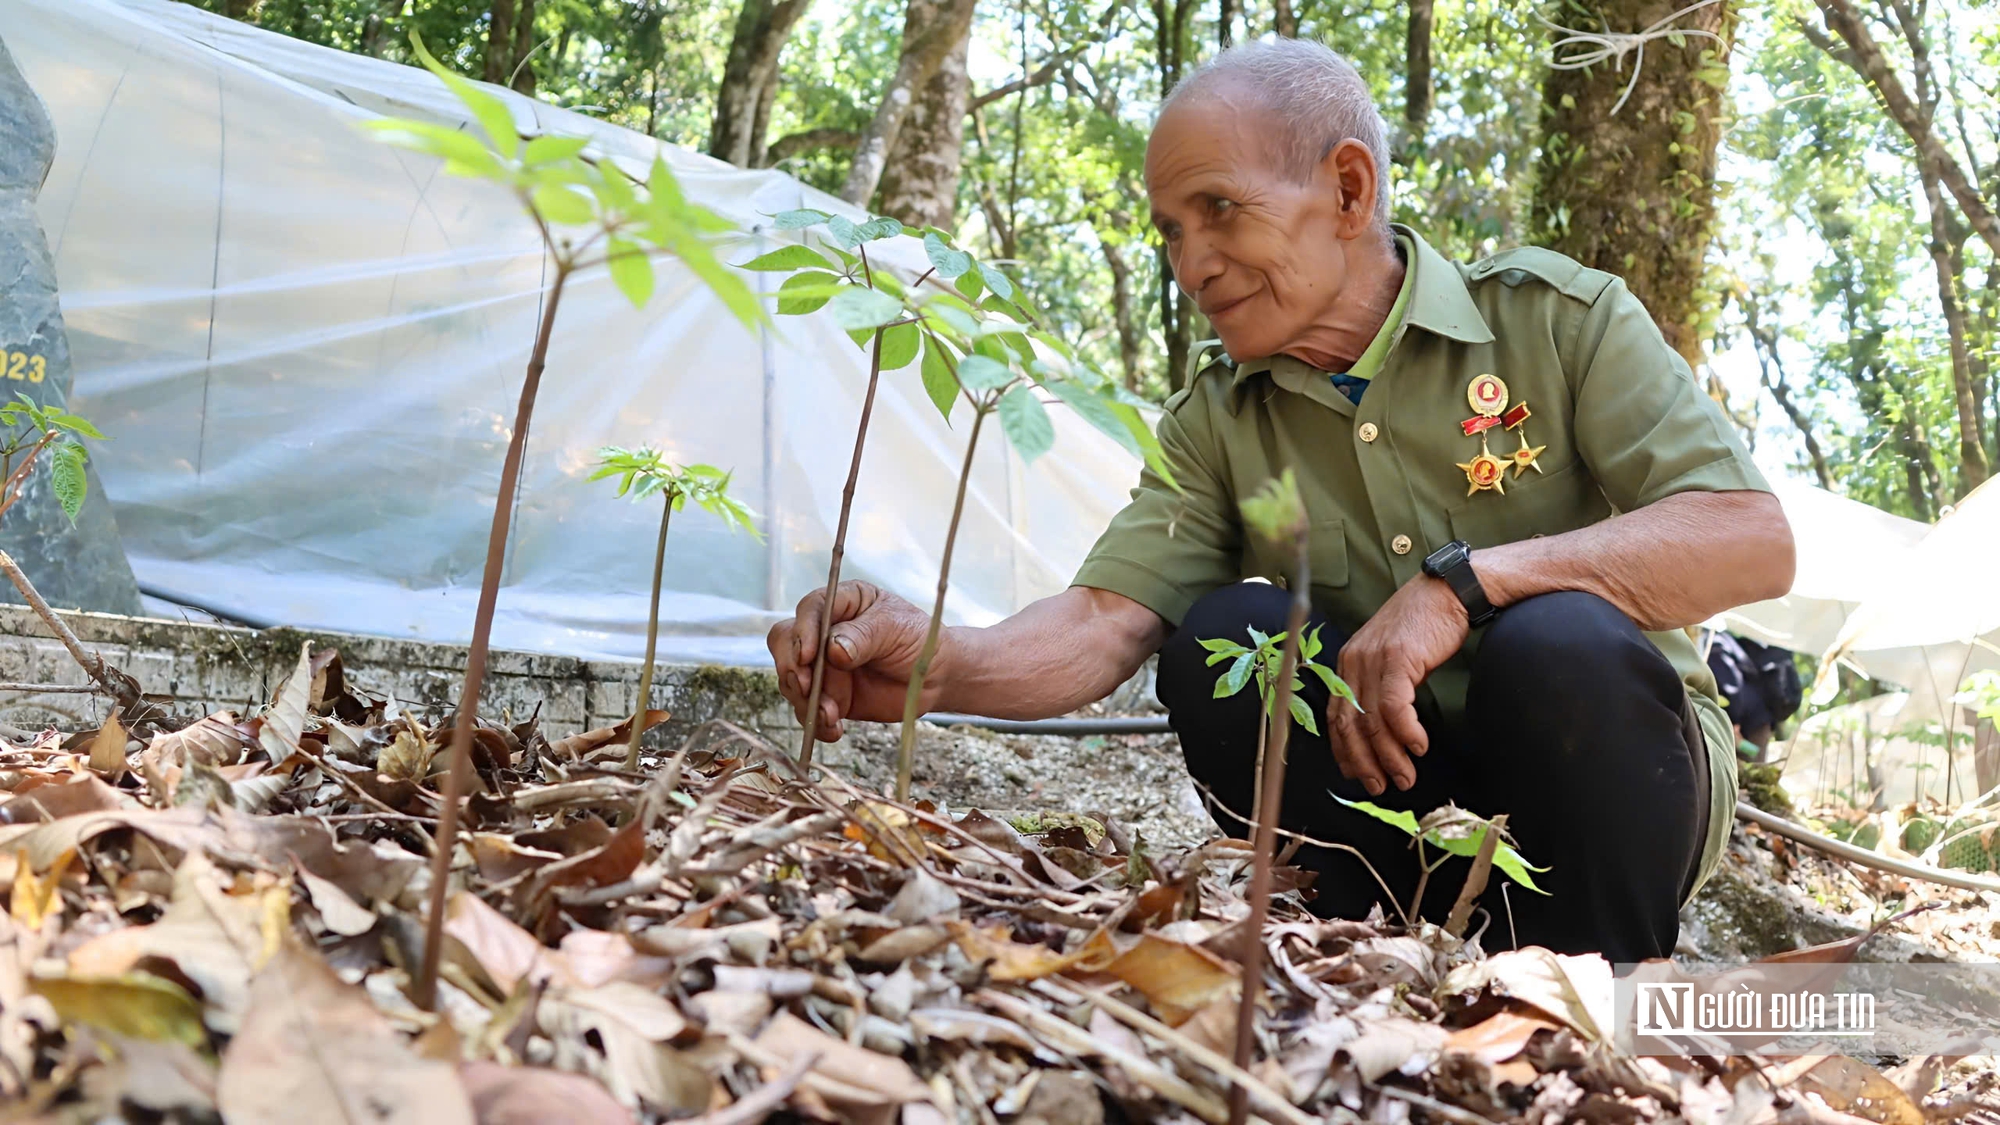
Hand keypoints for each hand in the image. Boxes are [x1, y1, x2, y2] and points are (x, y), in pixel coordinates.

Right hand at [768, 581, 935, 740]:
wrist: (936, 676)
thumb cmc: (918, 639)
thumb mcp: (895, 628)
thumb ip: (862, 636)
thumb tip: (832, 650)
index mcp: (841, 602)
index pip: (810, 609)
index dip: (803, 632)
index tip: (808, 656)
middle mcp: (824, 631)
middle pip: (786, 643)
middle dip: (792, 667)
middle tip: (807, 687)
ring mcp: (823, 665)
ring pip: (792, 679)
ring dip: (806, 699)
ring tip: (832, 714)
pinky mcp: (828, 694)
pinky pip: (808, 709)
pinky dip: (816, 722)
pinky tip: (834, 729)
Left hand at [1327, 575, 1467, 795]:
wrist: (1446, 591)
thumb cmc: (1422, 626)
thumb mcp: (1390, 656)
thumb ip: (1377, 687)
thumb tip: (1377, 729)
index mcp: (1347, 663)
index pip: (1336, 716)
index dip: (1344, 750)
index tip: (1356, 773)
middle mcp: (1353, 662)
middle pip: (1350, 724)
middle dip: (1364, 761)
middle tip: (1380, 786)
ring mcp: (1373, 659)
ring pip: (1373, 721)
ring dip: (1390, 756)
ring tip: (1404, 777)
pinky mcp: (1398, 659)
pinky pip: (1395, 707)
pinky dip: (1406, 732)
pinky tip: (1418, 747)